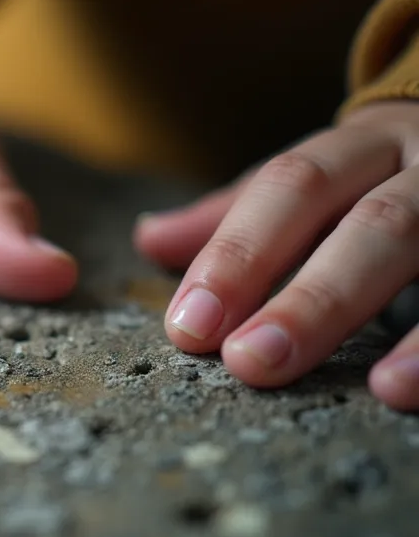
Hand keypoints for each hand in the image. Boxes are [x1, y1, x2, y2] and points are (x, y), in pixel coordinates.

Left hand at [135, 101, 418, 410]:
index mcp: (364, 147)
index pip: (290, 189)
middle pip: (375, 226)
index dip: (238, 255)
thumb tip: (151, 239)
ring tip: (383, 389)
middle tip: (249, 363)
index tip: (187, 327)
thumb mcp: (317, 181)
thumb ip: (239, 216)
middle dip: (313, 297)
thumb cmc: (385, 175)